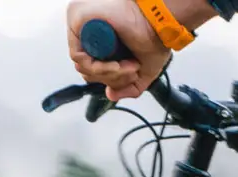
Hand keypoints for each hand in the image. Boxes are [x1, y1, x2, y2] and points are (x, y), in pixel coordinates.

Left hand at [67, 0, 215, 100]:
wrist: (160, 24)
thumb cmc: (154, 40)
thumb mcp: (141, 74)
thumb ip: (126, 87)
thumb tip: (110, 95)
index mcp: (100, 39)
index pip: (90, 70)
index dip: (110, 80)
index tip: (131, 76)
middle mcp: (88, 30)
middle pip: (85, 70)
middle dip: (111, 79)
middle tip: (131, 71)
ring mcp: (81, 24)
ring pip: (81, 65)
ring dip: (108, 74)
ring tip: (126, 67)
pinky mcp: (77, 19)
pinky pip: (78, 57)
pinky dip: (98, 68)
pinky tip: (116, 64)